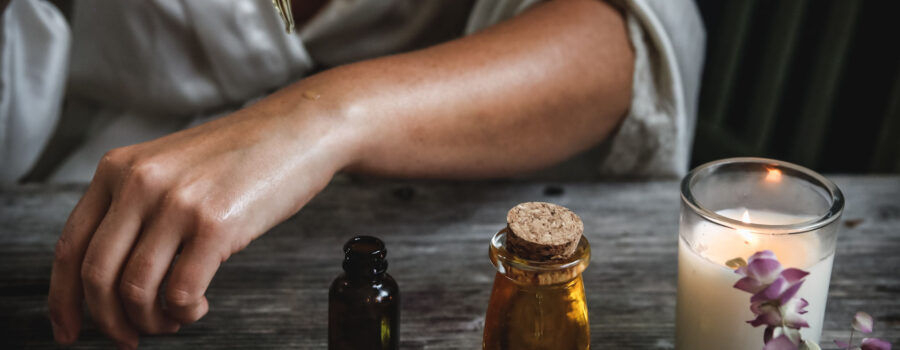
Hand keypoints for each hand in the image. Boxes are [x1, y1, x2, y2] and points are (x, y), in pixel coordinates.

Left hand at [48, 99, 354, 347]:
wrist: (299, 129)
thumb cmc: (242, 156)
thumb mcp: (170, 168)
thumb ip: (135, 207)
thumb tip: (113, 281)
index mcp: (118, 168)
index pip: (70, 246)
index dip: (63, 299)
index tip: (68, 329)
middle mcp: (140, 182)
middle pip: (96, 275)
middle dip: (108, 321)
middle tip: (129, 337)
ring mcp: (177, 202)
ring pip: (135, 290)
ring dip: (151, 321)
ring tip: (173, 319)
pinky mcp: (215, 224)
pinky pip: (180, 292)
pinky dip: (184, 312)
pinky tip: (198, 304)